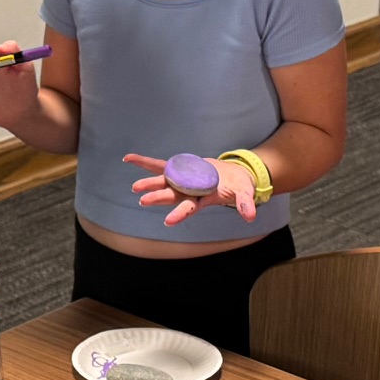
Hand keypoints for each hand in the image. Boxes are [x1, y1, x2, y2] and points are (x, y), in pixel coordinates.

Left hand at [125, 151, 257, 226]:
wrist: (233, 175)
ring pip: (163, 182)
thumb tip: (251, 216)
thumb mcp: (245, 193)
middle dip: (159, 197)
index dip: (180, 214)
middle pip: (173, 195)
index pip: (190, 207)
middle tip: (143, 200)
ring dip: (149, 183)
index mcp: (204, 198)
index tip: (169, 221)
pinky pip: (159, 165)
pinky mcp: (179, 168)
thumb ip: (245, 203)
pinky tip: (128, 159)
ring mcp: (182, 180)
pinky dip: (145, 162)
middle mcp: (190, 191)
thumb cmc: (239, 186)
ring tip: (134, 187)